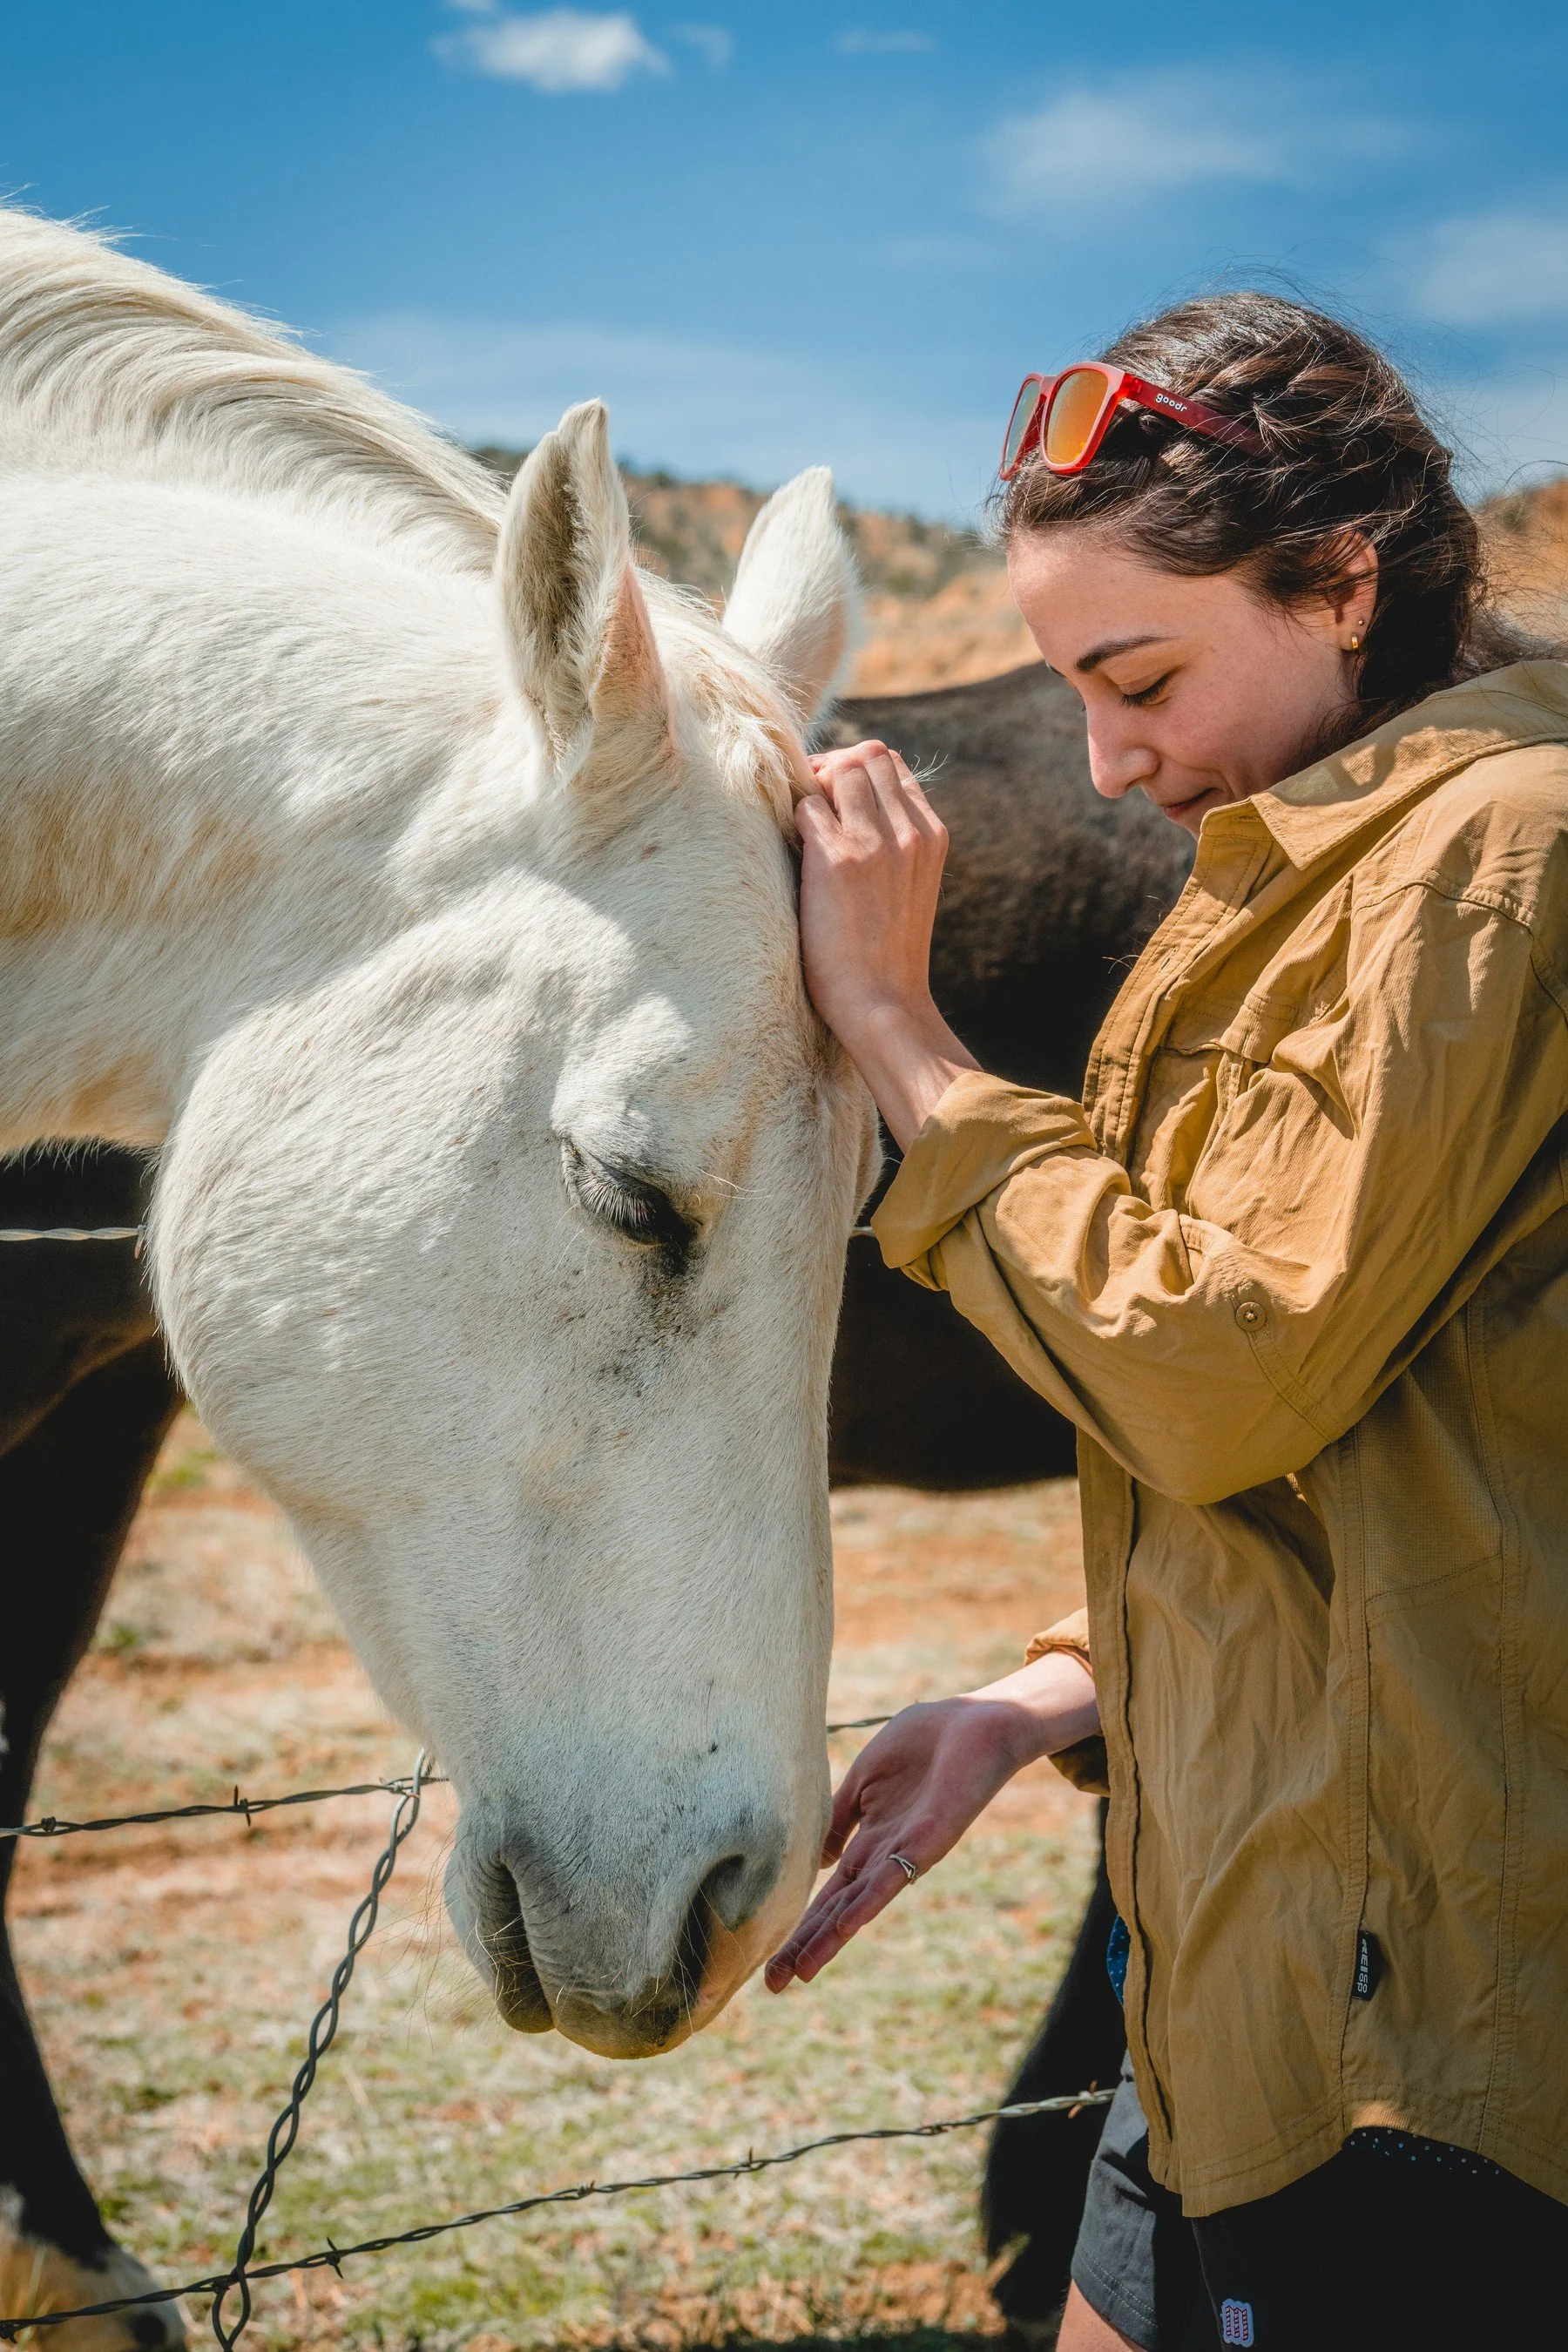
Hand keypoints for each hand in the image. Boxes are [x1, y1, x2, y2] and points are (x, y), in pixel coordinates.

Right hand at [764, 1650, 1097, 1990]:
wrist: (976, 1721)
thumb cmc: (926, 1741)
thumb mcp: (865, 1777)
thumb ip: (841, 1815)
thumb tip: (820, 1862)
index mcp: (870, 1839)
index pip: (830, 1891)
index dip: (801, 1923)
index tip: (772, 1959)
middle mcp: (886, 1855)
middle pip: (838, 1910)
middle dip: (806, 1945)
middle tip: (773, 1986)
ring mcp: (906, 1852)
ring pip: (860, 1904)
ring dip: (830, 1939)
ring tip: (800, 1973)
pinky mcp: (929, 1841)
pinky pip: (894, 1876)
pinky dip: (868, 1901)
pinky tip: (847, 1925)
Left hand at [797, 741, 976, 1148]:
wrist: (885, 1005)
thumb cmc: (886, 956)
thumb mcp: (910, 888)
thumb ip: (895, 845)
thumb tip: (850, 811)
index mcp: (932, 835)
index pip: (891, 765)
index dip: (856, 772)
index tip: (832, 798)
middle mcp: (909, 830)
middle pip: (866, 755)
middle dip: (831, 769)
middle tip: (809, 804)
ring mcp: (875, 842)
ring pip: (839, 769)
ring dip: (812, 788)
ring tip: (801, 826)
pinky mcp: (838, 859)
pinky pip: (806, 805)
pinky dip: (794, 820)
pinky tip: (793, 853)